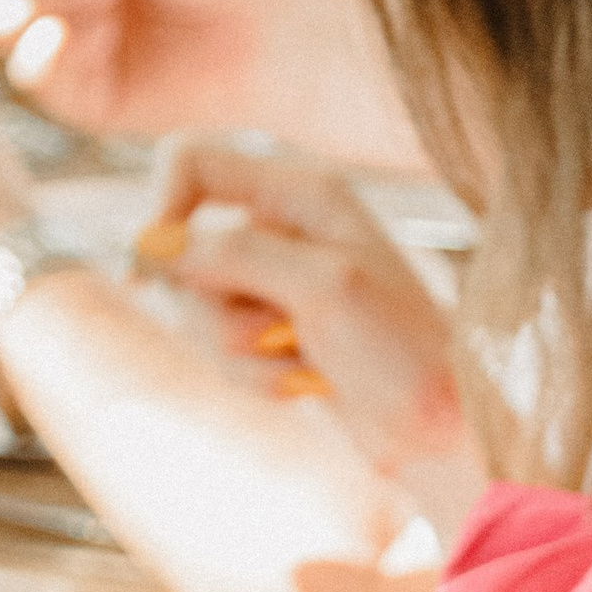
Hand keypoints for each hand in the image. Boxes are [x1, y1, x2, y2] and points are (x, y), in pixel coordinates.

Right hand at [144, 141, 486, 521]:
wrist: (441, 429)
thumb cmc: (403, 351)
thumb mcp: (321, 288)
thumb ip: (235, 254)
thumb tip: (150, 244)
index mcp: (302, 190)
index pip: (191, 162)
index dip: (162, 209)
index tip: (157, 269)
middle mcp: (283, 227)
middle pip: (181, 252)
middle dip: (213, 308)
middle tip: (275, 332)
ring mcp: (275, 284)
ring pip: (197, 312)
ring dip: (241, 354)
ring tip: (304, 365)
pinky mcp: (273, 336)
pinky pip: (222, 353)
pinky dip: (256, 379)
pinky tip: (307, 386)